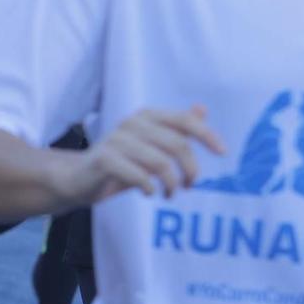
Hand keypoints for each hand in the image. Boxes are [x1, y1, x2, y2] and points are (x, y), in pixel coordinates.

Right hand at [66, 107, 226, 203]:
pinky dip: (150, 188)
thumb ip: (176, 129)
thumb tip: (201, 109)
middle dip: (190, 169)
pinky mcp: (104, 159)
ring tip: (170, 194)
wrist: (80, 178)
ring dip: (171, 184)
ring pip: (161, 163)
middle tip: (190, 185)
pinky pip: (139, 175)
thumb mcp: (152, 146)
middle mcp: (131, 123)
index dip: (207, 135)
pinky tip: (149, 193)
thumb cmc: (122, 162)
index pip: (184, 120)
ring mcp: (116, 140)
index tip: (223, 153)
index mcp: (146, 116)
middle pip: (177, 144)